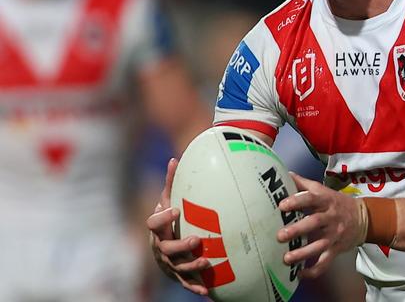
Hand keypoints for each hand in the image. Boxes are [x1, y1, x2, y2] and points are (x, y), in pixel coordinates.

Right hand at [146, 158, 209, 295]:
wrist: (165, 244)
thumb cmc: (169, 218)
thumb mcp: (168, 201)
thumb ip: (171, 183)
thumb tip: (175, 158)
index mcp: (158, 229)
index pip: (154, 224)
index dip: (162, 218)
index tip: (175, 209)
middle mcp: (161, 247)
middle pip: (167, 249)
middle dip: (180, 246)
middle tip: (196, 240)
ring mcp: (169, 263)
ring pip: (178, 268)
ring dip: (192, 267)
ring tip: (207, 261)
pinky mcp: (179, 276)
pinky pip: (187, 283)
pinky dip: (196, 287)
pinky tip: (208, 291)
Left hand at [277, 172, 364, 278]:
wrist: (364, 218)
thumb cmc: (337, 203)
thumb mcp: (324, 190)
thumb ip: (304, 184)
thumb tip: (285, 174)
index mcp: (326, 201)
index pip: (311, 199)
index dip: (297, 201)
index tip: (282, 205)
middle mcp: (330, 218)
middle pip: (314, 223)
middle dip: (297, 230)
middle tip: (280, 236)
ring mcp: (334, 235)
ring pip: (319, 246)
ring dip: (302, 254)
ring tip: (286, 259)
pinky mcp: (336, 249)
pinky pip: (325, 262)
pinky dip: (313, 271)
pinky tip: (300, 274)